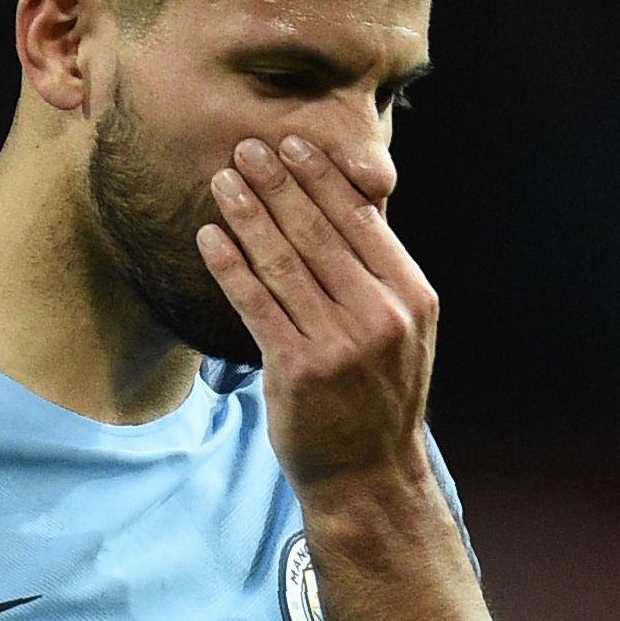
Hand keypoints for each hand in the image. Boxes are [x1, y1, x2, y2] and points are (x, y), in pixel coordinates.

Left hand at [198, 135, 438, 492]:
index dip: (323, 178)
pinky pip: (255, 304)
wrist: (369, 476)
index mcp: (411, 297)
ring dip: (248, 214)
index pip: (362, 221)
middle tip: (247, 147)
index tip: (294, 144)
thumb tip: (358, 201)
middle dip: (279, 184)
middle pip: (320, 233)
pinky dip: (229, 266)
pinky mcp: (298, 370)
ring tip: (223, 180)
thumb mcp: (403, 331)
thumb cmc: (378, 397)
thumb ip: (378, 272)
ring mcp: (340, 344)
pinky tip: (208, 238)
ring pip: (284, 262)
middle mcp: (380, 316)